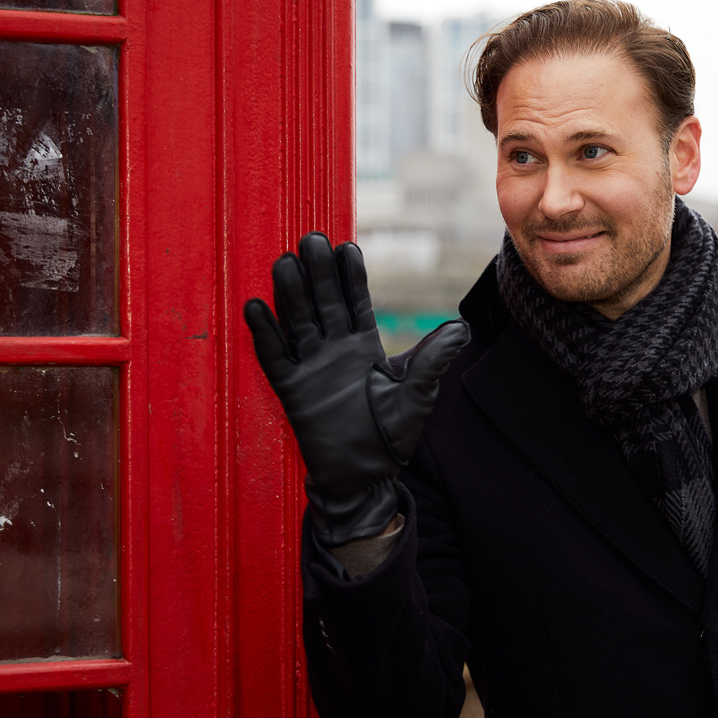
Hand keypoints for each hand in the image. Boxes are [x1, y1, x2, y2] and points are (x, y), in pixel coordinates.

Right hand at [244, 232, 469, 544]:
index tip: (347, 248)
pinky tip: (256, 308)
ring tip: (283, 263)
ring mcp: (311, 367)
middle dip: (318, 273)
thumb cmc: (392, 436)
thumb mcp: (417, 395)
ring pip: (297, 322)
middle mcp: (335, 349)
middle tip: (310, 240)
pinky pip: (275, 358)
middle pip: (323, 303)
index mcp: (364, 345)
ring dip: (290, 293)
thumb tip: (462, 328)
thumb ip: (433, 360)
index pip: (356, 302)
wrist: (364, 477)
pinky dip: (265, 334)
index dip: (350, 276)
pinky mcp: (292, 390)